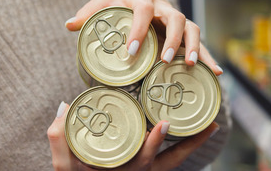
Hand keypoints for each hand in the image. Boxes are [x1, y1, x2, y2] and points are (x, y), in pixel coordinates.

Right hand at [47, 101, 219, 169]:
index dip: (155, 142)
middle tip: (210, 125)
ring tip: (210, 124)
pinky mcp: (148, 167)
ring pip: (175, 160)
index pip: (143, 160)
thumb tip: (65, 105)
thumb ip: (59, 136)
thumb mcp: (63, 165)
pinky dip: (183, 145)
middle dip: (192, 145)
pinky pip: (170, 158)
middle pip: (172, 162)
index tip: (163, 123)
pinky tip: (192, 126)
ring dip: (194, 144)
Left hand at [64, 0, 221, 74]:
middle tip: (164, 60)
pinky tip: (215, 72)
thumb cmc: (117, 5)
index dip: (138, 29)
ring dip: (193, 46)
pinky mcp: (185, 33)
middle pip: (175, 17)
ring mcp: (177, 19)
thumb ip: (87, 14)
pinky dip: (208, 57)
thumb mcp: (102, 5)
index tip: (130, 51)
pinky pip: (200, 43)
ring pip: (192, 27)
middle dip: (172, 39)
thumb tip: (69, 25)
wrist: (135, 0)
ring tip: (189, 65)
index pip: (143, 10)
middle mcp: (164, 6)